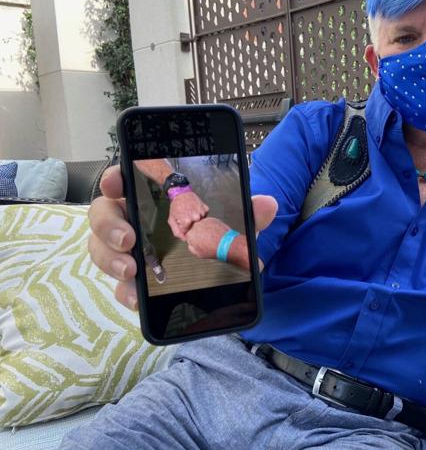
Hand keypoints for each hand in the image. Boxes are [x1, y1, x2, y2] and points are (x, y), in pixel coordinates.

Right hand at [87, 165, 277, 310]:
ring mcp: (127, 250)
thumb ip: (247, 213)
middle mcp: (132, 220)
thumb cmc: (213, 234)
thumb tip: (268, 204)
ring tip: (131, 271)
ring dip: (111, 260)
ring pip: (102, 250)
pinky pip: (119, 286)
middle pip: (103, 215)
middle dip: (109, 226)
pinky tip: (138, 301)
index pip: (124, 179)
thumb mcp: (233, 223)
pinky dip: (126, 293)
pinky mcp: (132, 280)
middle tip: (128, 239)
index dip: (114, 179)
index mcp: (151, 197)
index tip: (116, 184)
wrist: (214, 272)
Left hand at [167, 191, 208, 239]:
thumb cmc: (176, 206)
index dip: (185, 229)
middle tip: (187, 219)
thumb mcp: (172, 220)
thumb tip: (184, 239)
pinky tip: (196, 210)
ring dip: (197, 220)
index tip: (183, 224)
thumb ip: (177, 232)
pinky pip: (205, 215)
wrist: (181, 193)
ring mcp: (201, 212)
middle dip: (192, 225)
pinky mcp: (206, 208)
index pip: (188, 233)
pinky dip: (201, 214)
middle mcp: (195, 217)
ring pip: (202, 222)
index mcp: (186, 221)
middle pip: (196, 228)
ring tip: (191, 213)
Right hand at [184, 217, 232, 258]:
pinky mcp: (212, 219)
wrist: (225, 244)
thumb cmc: (213, 249)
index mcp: (190, 234)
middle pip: (193, 227)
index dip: (192, 238)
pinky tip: (215, 233)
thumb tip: (191, 244)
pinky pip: (209, 222)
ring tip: (211, 237)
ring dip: (204, 229)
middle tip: (203, 239)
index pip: (186, 234)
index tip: (195, 240)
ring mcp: (204, 221)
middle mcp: (196, 225)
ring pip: (201, 224)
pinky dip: (211, 227)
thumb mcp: (198, 253)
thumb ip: (191, 247)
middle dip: (197, 232)